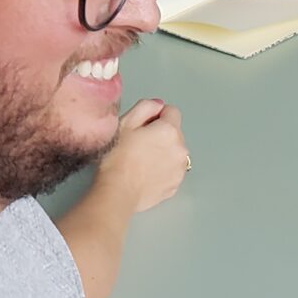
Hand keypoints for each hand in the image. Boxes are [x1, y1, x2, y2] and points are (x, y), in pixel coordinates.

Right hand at [94, 98, 187, 212]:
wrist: (117, 192)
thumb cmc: (116, 157)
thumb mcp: (125, 123)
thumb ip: (145, 107)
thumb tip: (158, 105)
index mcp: (169, 130)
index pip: (171, 111)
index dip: (155, 116)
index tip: (141, 126)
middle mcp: (180, 149)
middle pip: (174, 132)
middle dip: (160, 135)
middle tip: (138, 144)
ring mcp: (180, 170)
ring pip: (174, 152)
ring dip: (163, 152)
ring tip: (141, 161)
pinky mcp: (175, 186)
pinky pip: (172, 170)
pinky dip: (162, 170)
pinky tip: (145, 174)